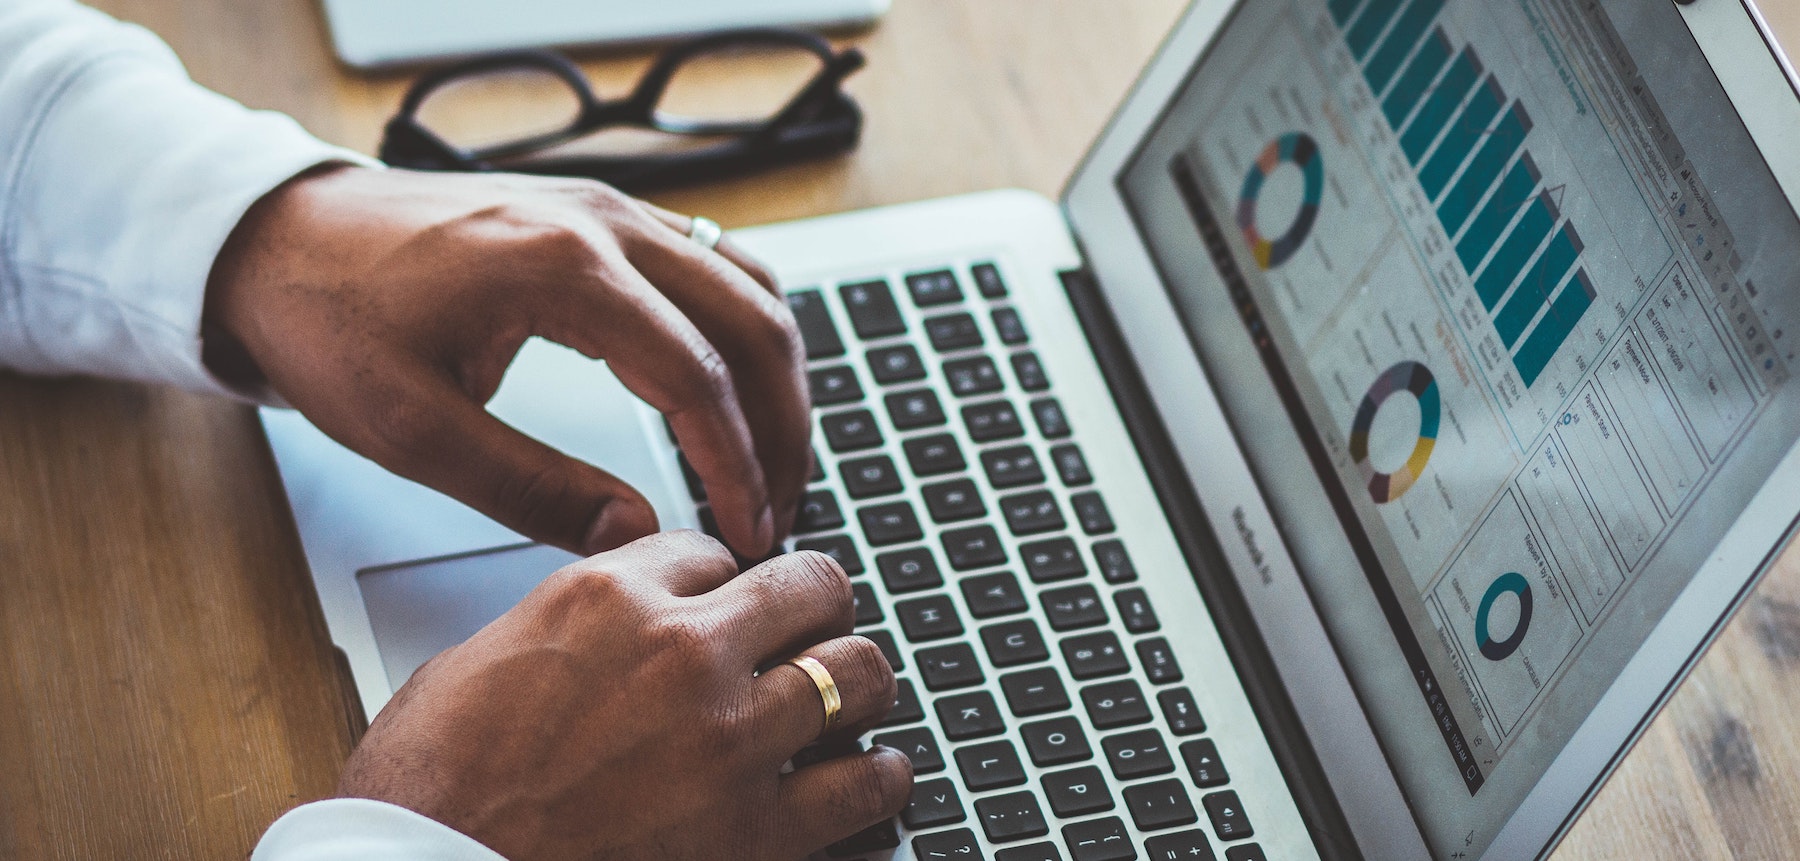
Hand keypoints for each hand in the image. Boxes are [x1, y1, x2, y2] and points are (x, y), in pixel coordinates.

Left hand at [205, 166, 809, 557]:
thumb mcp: (412, 429)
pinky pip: (716, 261)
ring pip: (749, 286)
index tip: (750, 530)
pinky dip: (748, 327)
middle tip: (777, 511)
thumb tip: (636, 534)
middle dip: (782, 428)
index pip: (696, 375)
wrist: (276, 238)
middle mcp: (603, 222)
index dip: (736, 465)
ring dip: (778, 377)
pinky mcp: (603, 214)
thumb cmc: (329, 318)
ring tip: (774, 460)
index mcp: (561, 269)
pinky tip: (744, 384)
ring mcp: (610, 208)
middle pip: (751, 324)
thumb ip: (532, 487)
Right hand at [337, 531, 911, 859]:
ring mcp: (729, 739)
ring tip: (853, 700)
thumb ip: (563, 628)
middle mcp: (682, 652)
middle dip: (818, 605)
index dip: (722, 581)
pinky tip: (871, 780)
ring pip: (858, 672)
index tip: (724, 604)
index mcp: (606, 598)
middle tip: (815, 630)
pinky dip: (880, 781)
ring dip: (859, 684)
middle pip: (811, 585)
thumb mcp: (479, 663)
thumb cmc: (429, 790)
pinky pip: (867, 786)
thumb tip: (599, 634)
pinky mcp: (757, 832)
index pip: (712, 550)